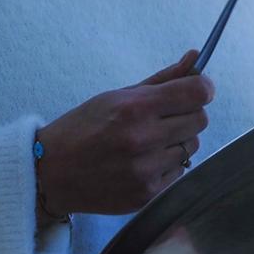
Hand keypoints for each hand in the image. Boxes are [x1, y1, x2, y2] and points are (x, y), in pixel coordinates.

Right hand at [35, 51, 213, 219]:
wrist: (50, 174)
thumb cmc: (82, 129)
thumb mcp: (116, 96)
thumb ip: (162, 80)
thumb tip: (196, 58)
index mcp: (135, 108)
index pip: (197, 92)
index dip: (203, 87)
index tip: (197, 89)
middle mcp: (143, 139)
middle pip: (200, 119)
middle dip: (188, 114)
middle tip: (165, 117)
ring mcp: (146, 170)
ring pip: (192, 145)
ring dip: (178, 141)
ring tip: (149, 141)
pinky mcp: (147, 194)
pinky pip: (181, 171)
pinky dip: (168, 164)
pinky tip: (143, 162)